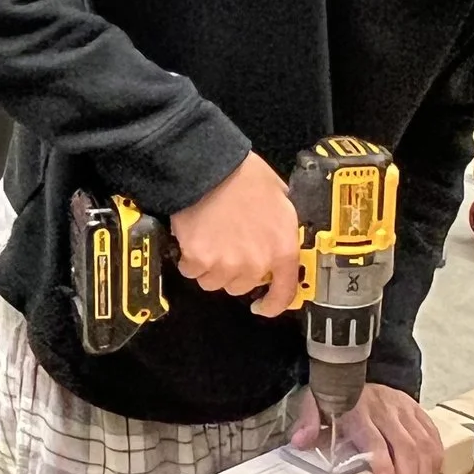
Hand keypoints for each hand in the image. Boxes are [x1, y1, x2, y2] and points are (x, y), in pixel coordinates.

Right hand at [169, 153, 302, 317]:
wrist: (209, 168)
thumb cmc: (244, 177)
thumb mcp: (281, 198)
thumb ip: (283, 226)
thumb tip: (279, 236)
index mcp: (281, 248)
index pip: (283, 293)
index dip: (272, 305)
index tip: (263, 305)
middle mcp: (255, 263)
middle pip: (240, 287)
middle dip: (234, 270)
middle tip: (228, 244)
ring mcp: (226, 264)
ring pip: (214, 282)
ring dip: (211, 266)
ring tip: (211, 237)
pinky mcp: (198, 260)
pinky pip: (191, 270)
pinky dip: (190, 258)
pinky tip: (195, 236)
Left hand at [290, 384, 445, 473]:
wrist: (352, 368)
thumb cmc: (335, 396)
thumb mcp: (314, 404)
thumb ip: (308, 422)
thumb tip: (299, 442)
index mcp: (359, 411)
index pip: (377, 445)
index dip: (386, 472)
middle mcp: (387, 410)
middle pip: (407, 450)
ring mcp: (405, 409)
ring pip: (425, 446)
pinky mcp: (418, 410)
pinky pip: (434, 438)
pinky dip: (436, 462)